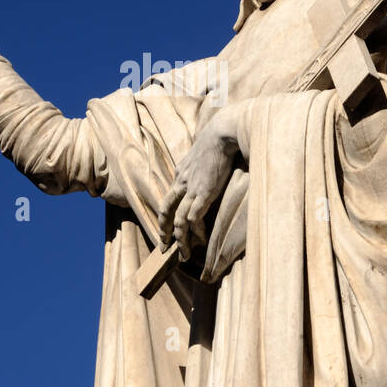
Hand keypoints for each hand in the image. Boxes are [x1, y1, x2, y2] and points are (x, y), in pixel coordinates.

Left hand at [157, 107, 241, 260]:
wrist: (222, 132)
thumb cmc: (219, 137)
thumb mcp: (205, 150)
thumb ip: (203, 162)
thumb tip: (210, 164)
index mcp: (182, 172)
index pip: (171, 197)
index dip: (169, 213)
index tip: (171, 225)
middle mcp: (182, 181)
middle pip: (166, 210)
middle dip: (164, 230)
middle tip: (164, 247)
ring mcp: (191, 188)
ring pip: (178, 220)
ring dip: (180, 240)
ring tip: (184, 255)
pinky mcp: (203, 193)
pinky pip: (193, 218)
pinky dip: (196, 231)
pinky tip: (201, 240)